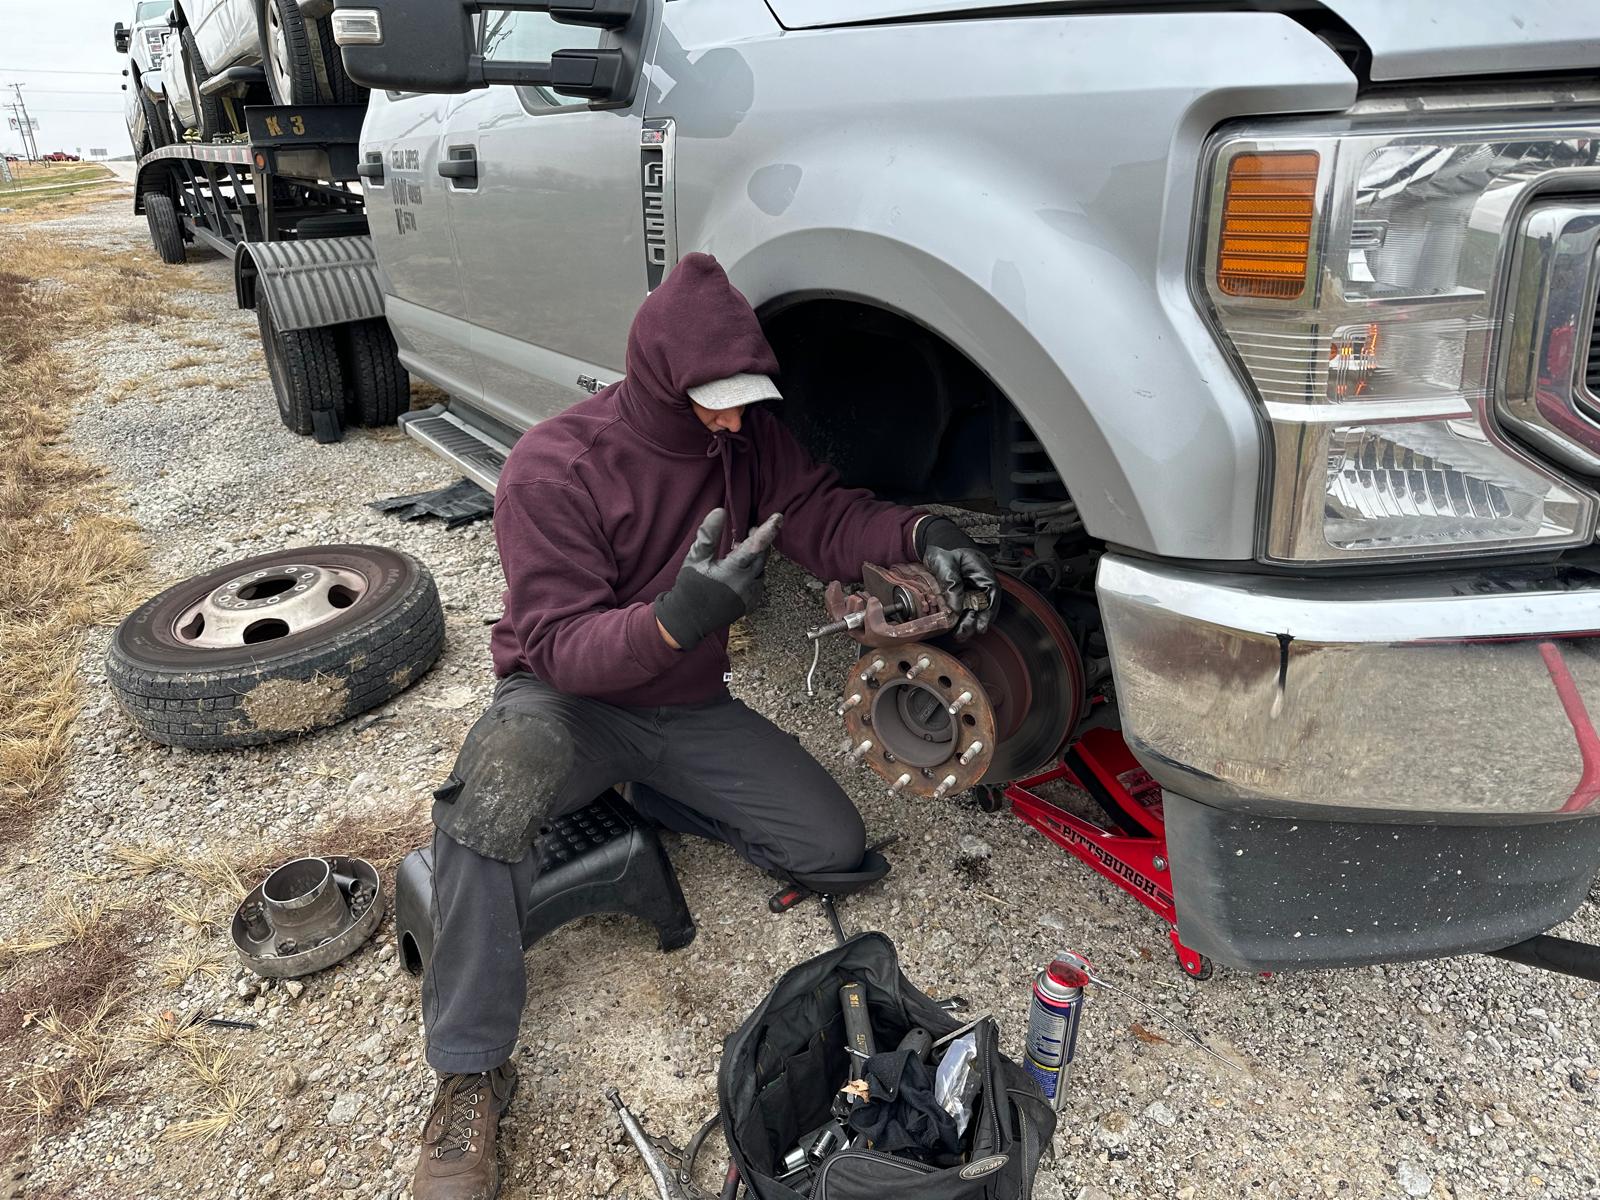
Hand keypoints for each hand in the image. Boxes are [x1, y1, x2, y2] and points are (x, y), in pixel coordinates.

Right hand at [654, 509, 783, 650]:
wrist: (688, 620)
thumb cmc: (690, 586)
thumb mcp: (695, 558)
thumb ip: (708, 535)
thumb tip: (719, 512)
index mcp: (733, 570)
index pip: (756, 546)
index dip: (768, 530)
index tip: (778, 517)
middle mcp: (747, 584)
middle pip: (762, 556)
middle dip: (758, 541)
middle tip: (749, 531)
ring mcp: (751, 595)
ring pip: (761, 569)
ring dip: (753, 558)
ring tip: (736, 552)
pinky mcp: (751, 603)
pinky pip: (758, 582)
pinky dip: (752, 572)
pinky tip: (737, 571)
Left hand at [916, 516, 998, 641]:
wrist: (934, 539)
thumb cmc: (943, 546)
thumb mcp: (946, 564)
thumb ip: (951, 584)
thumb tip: (955, 608)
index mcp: (981, 569)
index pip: (991, 592)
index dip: (988, 611)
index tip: (981, 626)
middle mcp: (980, 579)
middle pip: (984, 604)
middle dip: (976, 621)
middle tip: (965, 633)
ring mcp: (972, 585)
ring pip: (975, 606)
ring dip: (969, 621)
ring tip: (960, 634)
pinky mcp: (962, 590)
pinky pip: (965, 604)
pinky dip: (961, 615)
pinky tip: (955, 625)